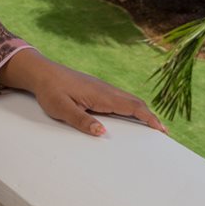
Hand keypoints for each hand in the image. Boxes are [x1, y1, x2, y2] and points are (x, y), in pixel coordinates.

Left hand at [0, 50, 166, 137]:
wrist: (42, 72)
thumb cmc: (51, 91)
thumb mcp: (62, 109)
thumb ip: (82, 121)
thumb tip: (102, 133)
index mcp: (101, 95)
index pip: (132, 107)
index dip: (148, 118)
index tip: (161, 129)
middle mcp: (106, 89)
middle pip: (135, 102)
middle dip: (150, 116)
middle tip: (163, 131)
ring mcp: (102, 88)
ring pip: (128, 99)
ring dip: (142, 111)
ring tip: (151, 125)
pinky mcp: (97, 88)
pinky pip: (120, 98)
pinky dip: (131, 107)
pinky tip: (130, 114)